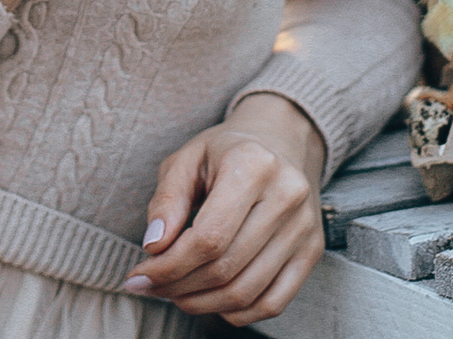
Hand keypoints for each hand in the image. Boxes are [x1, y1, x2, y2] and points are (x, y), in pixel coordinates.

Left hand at [126, 93, 326, 321]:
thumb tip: (154, 245)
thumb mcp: (187, 159)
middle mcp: (287, 196)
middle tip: (151, 286)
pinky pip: (273, 303)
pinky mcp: (313, 250)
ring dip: (201, 303)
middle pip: (225, 268)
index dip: (169, 266)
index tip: (140, 275)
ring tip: (175, 293)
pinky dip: (236, 313)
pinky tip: (210, 299)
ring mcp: (305, 227)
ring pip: (246, 292)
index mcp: (253, 165)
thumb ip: (167, 200)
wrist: (280, 140)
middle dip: (177, 287)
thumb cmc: (225, 152)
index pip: (208, 238)